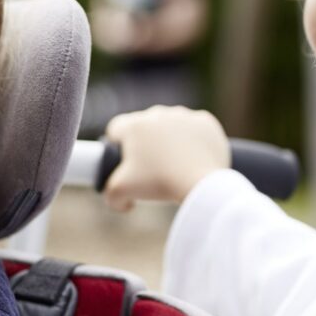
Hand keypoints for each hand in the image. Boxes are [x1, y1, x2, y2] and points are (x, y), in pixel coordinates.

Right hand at [101, 104, 231, 210]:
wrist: (201, 184)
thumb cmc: (159, 184)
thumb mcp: (120, 192)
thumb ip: (110, 196)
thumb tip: (122, 202)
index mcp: (133, 125)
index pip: (115, 129)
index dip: (117, 146)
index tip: (125, 162)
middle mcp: (157, 113)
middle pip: (144, 125)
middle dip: (144, 143)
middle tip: (150, 168)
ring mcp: (183, 115)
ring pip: (170, 124)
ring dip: (169, 138)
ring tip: (174, 164)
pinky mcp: (205, 121)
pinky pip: (194, 127)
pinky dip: (193, 140)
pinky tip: (193, 157)